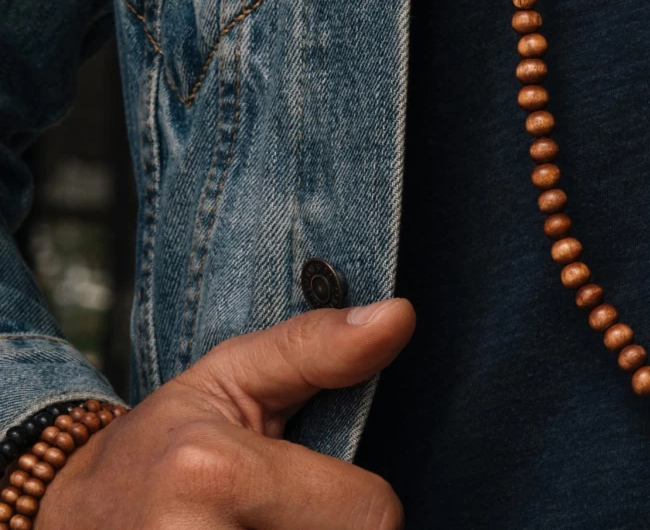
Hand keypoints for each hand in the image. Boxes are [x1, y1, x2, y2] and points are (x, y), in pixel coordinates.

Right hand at [35, 299, 414, 529]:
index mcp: (214, 474)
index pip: (372, 516)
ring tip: (266, 525)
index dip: (365, 504)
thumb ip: (319, 347)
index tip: (325, 490)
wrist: (73, 516)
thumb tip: (399, 316)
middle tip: (285, 513)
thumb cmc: (168, 439)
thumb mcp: (235, 373)